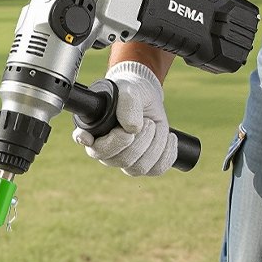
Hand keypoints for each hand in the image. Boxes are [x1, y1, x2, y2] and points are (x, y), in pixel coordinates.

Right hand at [71, 62, 177, 176]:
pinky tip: (169, 137)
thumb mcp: (128, 91)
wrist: (144, 97)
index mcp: (92, 135)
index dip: (111, 145)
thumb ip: (127, 104)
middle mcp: (104, 152)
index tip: (124, 131)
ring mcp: (123, 160)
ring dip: (155, 146)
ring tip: (155, 126)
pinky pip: (156, 170)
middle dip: (142, 139)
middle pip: (123, 160)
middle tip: (147, 121)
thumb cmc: (129, 92)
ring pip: (139, 168)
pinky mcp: (144, 164)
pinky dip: (167, 153)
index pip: (97, 150)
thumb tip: (133, 128)